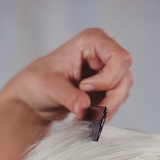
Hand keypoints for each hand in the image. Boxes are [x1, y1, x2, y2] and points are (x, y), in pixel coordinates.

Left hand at [0, 27, 132, 122]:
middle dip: (108, 100)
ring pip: (122, 93)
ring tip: (83, 117)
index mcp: (92, 41)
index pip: (119, 59)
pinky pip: (115, 104)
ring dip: (105, 110)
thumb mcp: (50, 88)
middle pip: (124, 79)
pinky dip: (102, 114)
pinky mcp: (106, 89)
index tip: (84, 88)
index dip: (107, 79)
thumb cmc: (37, 83)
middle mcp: (104, 53)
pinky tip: (85, 117)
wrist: (34, 99)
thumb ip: (69, 97)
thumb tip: (85, 108)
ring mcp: (107, 72)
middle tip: (86, 113)